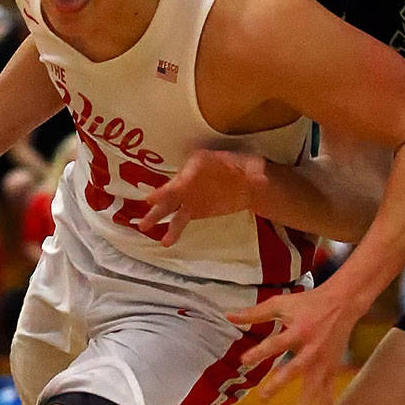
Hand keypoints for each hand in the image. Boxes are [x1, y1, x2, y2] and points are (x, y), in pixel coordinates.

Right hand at [137, 149, 265, 244]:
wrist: (249, 185)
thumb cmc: (247, 169)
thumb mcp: (251, 166)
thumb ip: (250, 171)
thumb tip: (260, 175)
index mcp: (199, 162)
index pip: (186, 174)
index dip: (178, 183)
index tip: (169, 191)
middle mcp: (188, 178)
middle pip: (171, 190)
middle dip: (160, 197)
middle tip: (148, 203)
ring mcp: (188, 195)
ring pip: (170, 207)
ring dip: (157, 216)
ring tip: (144, 227)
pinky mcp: (192, 211)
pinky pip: (179, 220)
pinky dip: (173, 231)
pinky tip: (166, 242)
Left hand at [227, 278, 367, 404]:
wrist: (343, 303)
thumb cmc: (308, 303)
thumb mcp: (281, 303)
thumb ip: (255, 312)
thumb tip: (228, 315)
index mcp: (298, 331)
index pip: (276, 343)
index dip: (260, 352)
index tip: (244, 361)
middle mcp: (311, 349)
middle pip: (296, 369)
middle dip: (280, 383)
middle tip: (263, 398)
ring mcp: (323, 362)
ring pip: (314, 388)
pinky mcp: (332, 370)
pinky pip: (328, 394)